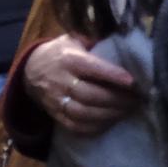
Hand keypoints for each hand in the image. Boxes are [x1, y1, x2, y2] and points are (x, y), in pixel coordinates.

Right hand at [24, 35, 141, 135]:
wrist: (31, 70)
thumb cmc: (61, 53)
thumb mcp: (73, 39)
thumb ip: (94, 41)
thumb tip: (122, 42)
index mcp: (68, 59)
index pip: (91, 68)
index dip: (112, 75)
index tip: (132, 82)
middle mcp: (60, 81)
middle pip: (89, 95)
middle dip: (116, 100)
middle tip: (137, 100)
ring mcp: (56, 100)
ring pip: (83, 113)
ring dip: (109, 114)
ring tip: (128, 111)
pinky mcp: (55, 114)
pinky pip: (76, 126)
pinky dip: (96, 127)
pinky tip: (110, 121)